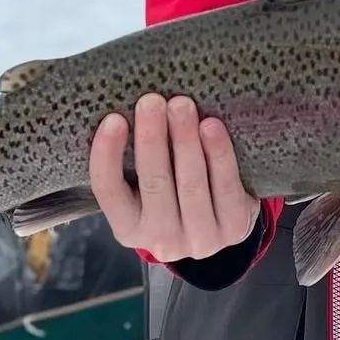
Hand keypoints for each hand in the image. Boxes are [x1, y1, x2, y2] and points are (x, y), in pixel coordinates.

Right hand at [88, 93, 260, 263]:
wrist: (219, 228)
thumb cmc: (173, 195)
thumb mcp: (144, 192)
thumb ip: (133, 162)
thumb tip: (125, 105)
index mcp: (127, 227)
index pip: (108, 190)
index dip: (107, 154)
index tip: (113, 119)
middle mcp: (160, 238)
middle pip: (153, 183)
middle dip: (152, 139)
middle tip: (151, 101)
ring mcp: (198, 238)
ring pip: (190, 184)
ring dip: (185, 141)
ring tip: (181, 106)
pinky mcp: (232, 228)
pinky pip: (225, 186)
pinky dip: (218, 154)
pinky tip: (211, 126)